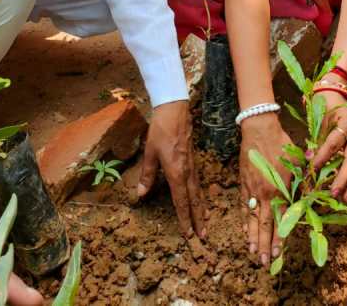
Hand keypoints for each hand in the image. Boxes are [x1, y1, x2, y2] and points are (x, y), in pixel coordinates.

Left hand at [137, 100, 205, 237]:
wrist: (175, 110)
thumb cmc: (160, 130)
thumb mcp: (150, 152)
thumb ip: (147, 175)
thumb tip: (141, 195)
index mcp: (176, 172)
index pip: (181, 201)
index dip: (184, 218)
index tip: (188, 233)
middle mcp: (187, 172)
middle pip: (193, 200)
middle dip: (198, 218)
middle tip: (202, 236)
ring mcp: (192, 165)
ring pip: (198, 191)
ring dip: (201, 208)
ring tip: (205, 221)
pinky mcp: (192, 159)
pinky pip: (198, 182)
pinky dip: (200, 194)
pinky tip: (199, 198)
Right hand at [239, 113, 291, 267]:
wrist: (259, 129)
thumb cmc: (281, 144)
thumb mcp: (296, 164)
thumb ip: (301, 183)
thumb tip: (311, 197)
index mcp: (278, 191)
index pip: (279, 221)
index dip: (279, 239)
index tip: (278, 255)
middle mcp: (264, 194)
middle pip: (263, 225)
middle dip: (264, 245)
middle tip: (264, 263)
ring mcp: (251, 190)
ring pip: (251, 219)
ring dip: (252, 237)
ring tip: (253, 253)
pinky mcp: (244, 183)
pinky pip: (243, 206)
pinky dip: (244, 220)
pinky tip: (244, 231)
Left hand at [309, 93, 346, 202]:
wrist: (338, 98)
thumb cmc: (326, 109)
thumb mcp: (320, 121)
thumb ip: (317, 141)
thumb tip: (308, 160)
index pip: (335, 141)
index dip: (324, 155)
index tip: (312, 167)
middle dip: (343, 177)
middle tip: (333, 192)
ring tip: (344, 199)